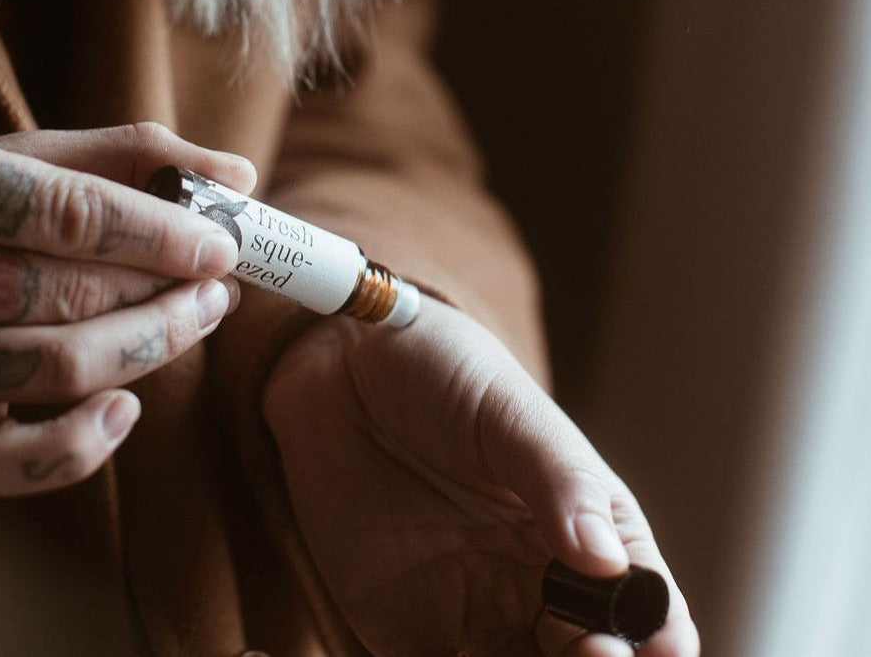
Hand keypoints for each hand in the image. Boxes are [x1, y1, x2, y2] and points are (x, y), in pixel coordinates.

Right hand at [0, 124, 253, 496]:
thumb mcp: (32, 153)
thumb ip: (136, 154)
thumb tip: (240, 176)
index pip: (68, 215)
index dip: (158, 235)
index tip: (221, 247)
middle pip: (73, 293)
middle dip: (168, 290)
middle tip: (221, 279)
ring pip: (58, 365)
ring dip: (151, 344)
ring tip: (202, 314)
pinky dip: (70, 448)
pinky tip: (123, 409)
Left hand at [263, 295, 699, 656]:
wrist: (342, 369)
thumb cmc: (440, 371)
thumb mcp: (506, 410)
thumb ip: (558, 479)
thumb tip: (610, 561)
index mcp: (583, 523)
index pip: (640, 599)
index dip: (655, 635)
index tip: (647, 649)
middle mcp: (537, 578)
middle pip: (589, 655)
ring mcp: (476, 610)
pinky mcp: (410, 630)